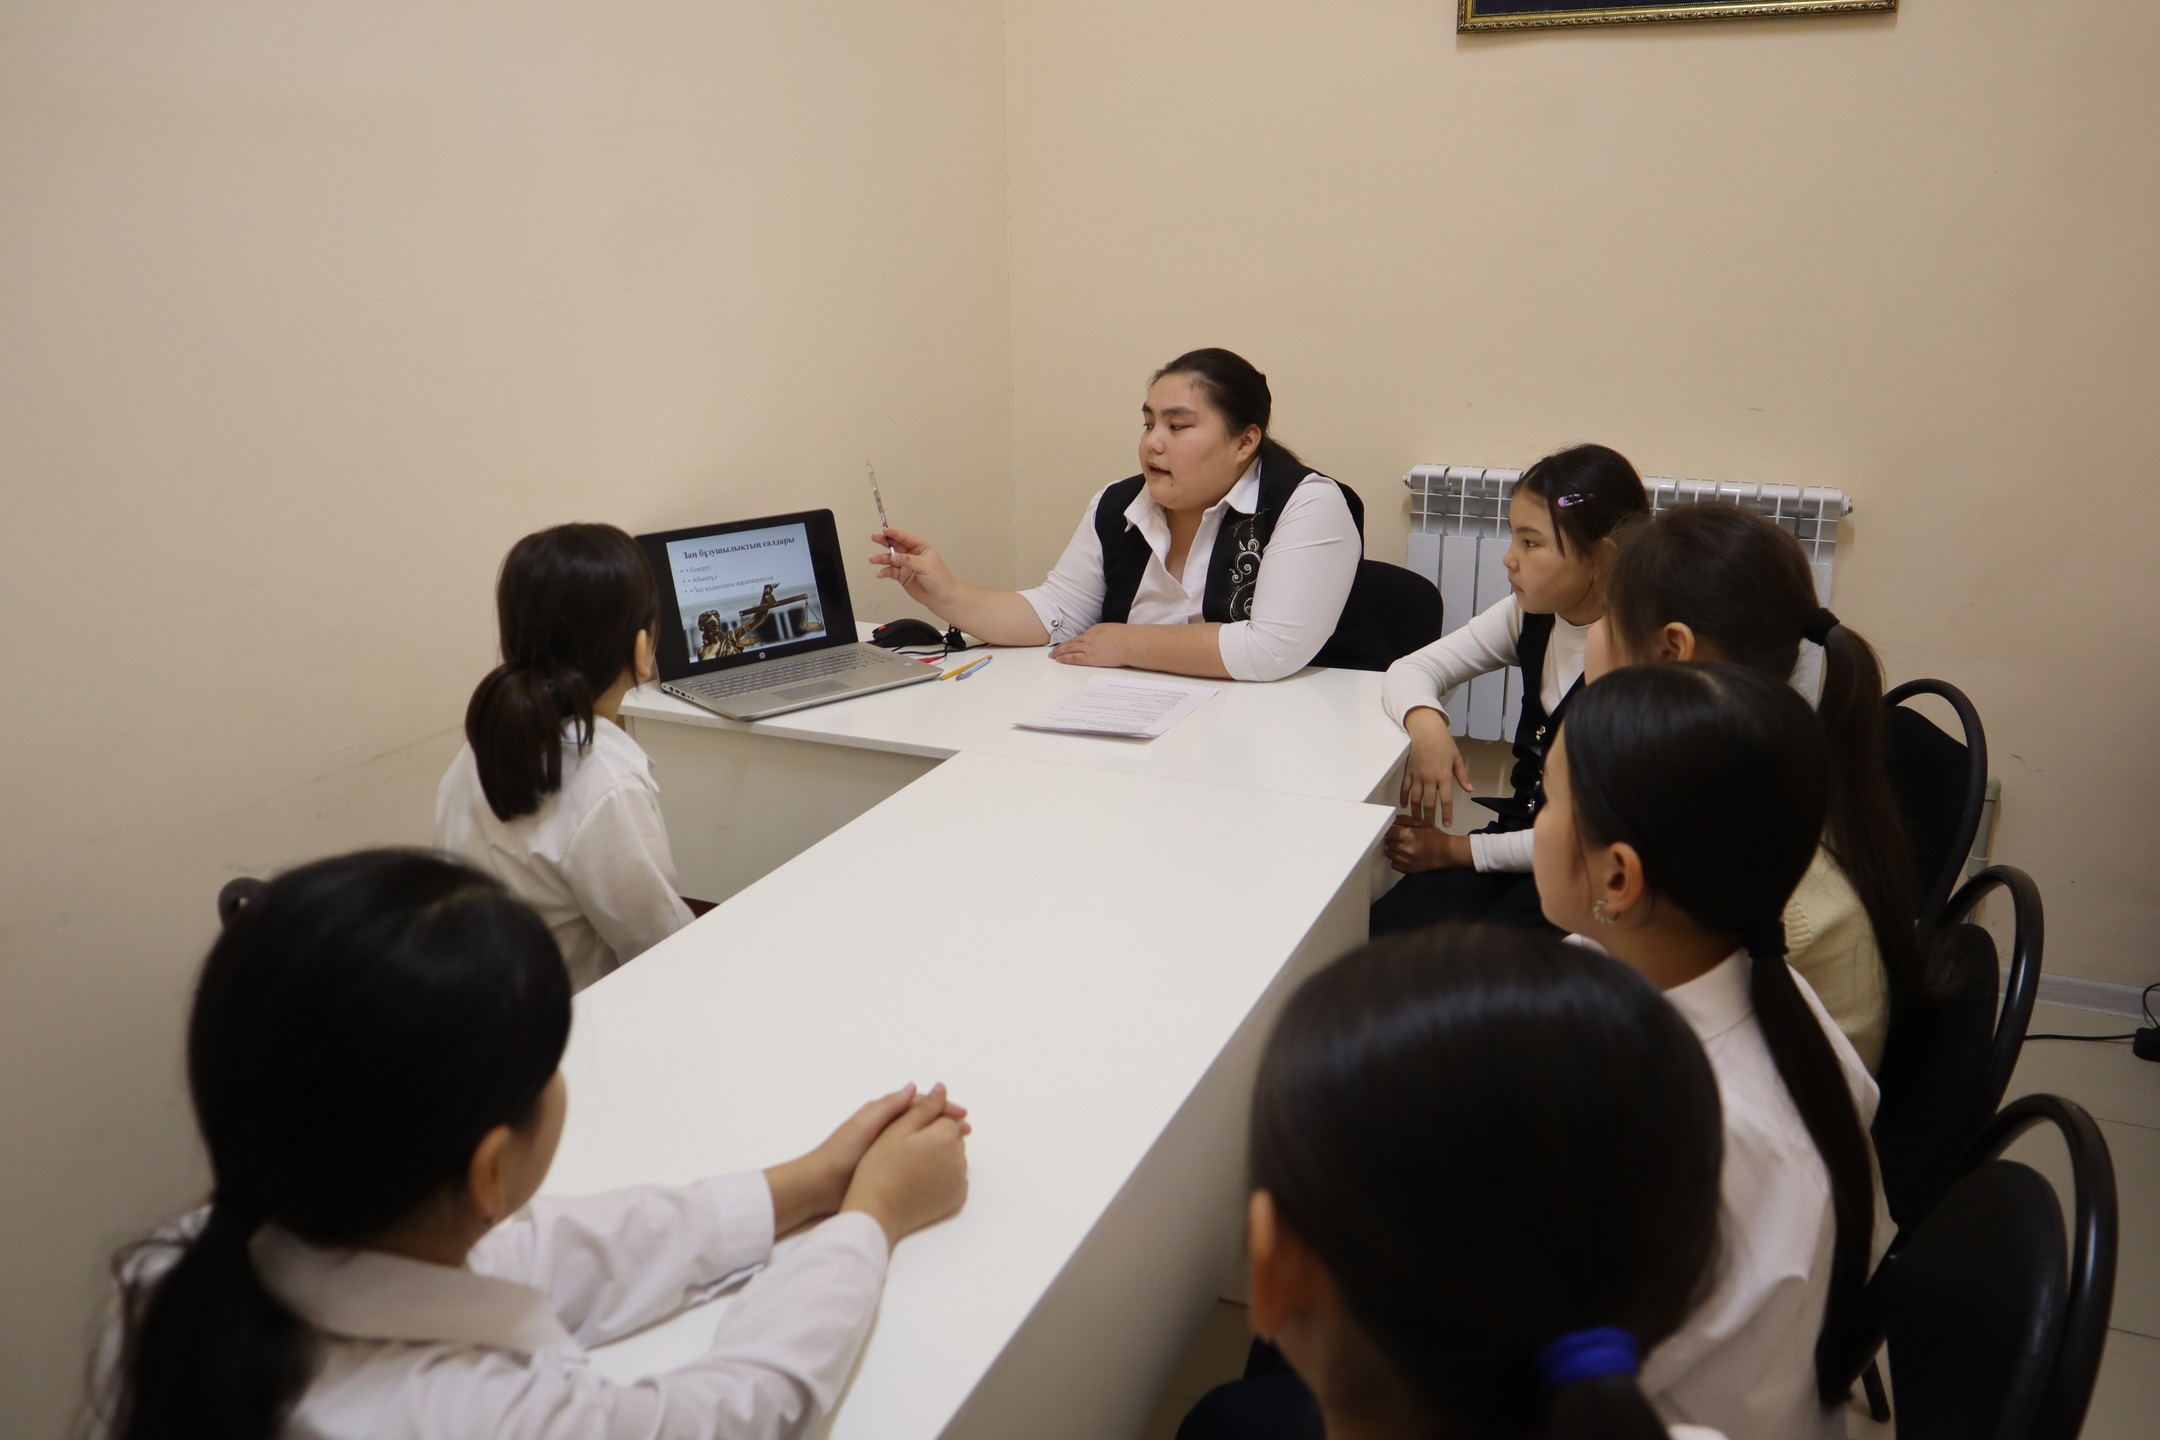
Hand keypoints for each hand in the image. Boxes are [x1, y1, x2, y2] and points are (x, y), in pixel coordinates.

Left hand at [765, 1084, 969, 1234]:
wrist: (819, 1185)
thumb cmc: (842, 1152)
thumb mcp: (867, 1124)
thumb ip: (890, 1106)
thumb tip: (914, 1086)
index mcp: (882, 1114)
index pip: (919, 1104)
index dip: (942, 1108)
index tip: (963, 1116)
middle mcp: (886, 1128)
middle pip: (923, 1120)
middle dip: (945, 1123)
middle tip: (967, 1132)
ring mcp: (886, 1148)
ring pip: (920, 1138)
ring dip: (939, 1139)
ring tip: (957, 1147)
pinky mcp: (885, 1167)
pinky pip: (913, 1156)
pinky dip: (928, 1155)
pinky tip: (938, 1164)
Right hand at [867, 527, 955, 609]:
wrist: (940, 596)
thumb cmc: (939, 578)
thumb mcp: (924, 565)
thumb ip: (908, 560)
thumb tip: (894, 556)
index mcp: (921, 547)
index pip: (905, 538)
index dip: (895, 533)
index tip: (885, 530)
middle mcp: (912, 554)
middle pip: (896, 545)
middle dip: (885, 542)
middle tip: (875, 537)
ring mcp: (906, 565)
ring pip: (891, 559)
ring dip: (882, 558)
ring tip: (873, 560)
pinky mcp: (902, 575)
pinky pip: (891, 571)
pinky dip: (885, 572)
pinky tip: (881, 573)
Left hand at [1049, 623, 1131, 667]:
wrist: (1130, 643)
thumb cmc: (1127, 638)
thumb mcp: (1114, 631)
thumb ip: (1106, 636)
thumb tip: (1106, 642)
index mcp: (1095, 629)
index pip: (1082, 637)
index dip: (1073, 642)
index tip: (1069, 645)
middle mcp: (1089, 637)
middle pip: (1072, 642)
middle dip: (1062, 646)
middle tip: (1054, 650)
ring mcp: (1088, 647)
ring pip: (1069, 649)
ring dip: (1059, 652)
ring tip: (1052, 655)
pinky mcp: (1090, 657)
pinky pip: (1073, 658)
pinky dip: (1064, 658)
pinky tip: (1058, 659)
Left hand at [1384, 816, 1472, 874]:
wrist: (1447, 852)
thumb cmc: (1435, 837)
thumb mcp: (1421, 823)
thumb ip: (1404, 820)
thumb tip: (1391, 822)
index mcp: (1408, 835)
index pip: (1389, 831)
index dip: (1392, 830)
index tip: (1396, 830)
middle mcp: (1405, 849)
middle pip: (1388, 842)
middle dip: (1393, 839)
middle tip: (1401, 838)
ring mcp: (1405, 861)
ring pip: (1389, 853)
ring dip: (1394, 849)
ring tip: (1403, 846)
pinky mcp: (1407, 869)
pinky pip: (1393, 864)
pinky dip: (1397, 860)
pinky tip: (1404, 855)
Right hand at [1398, 709, 1472, 825]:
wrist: (1426, 730)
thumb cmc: (1444, 743)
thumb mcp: (1456, 758)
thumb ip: (1462, 776)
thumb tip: (1470, 790)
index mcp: (1443, 776)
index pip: (1446, 800)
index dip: (1447, 814)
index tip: (1447, 824)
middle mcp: (1429, 779)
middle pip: (1429, 803)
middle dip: (1429, 818)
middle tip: (1428, 829)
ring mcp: (1417, 776)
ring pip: (1415, 798)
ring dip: (1416, 811)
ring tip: (1417, 822)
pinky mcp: (1408, 772)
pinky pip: (1404, 788)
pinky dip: (1403, 798)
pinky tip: (1404, 806)